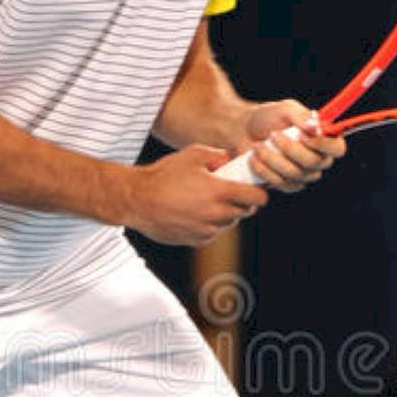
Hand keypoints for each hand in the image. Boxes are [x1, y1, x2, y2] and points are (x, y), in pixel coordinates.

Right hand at [125, 144, 267, 245]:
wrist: (138, 200)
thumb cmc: (164, 175)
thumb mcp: (193, 154)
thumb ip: (219, 156)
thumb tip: (233, 161)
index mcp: (221, 192)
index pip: (258, 198)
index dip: (259, 192)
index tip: (254, 188)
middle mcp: (217, 214)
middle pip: (245, 212)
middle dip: (241, 202)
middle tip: (229, 192)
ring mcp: (207, 230)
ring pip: (229, 224)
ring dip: (225, 214)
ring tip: (206, 201)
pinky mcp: (196, 241)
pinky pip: (212, 233)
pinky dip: (209, 225)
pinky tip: (194, 212)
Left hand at [239, 99, 345, 189]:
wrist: (243, 131)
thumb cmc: (268, 116)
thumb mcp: (284, 109)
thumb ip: (300, 116)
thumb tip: (315, 127)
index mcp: (324, 139)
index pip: (337, 149)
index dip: (323, 145)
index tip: (302, 136)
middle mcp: (318, 159)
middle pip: (313, 163)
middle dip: (289, 149)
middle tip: (272, 135)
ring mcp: (303, 175)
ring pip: (294, 174)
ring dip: (272, 159)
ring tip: (258, 145)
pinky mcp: (286, 185)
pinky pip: (280, 183)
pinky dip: (264, 170)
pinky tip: (254, 158)